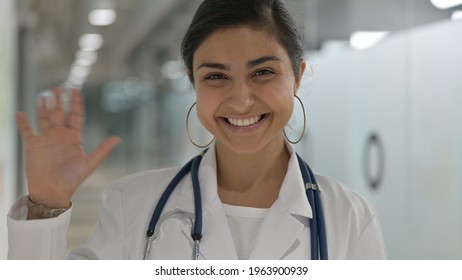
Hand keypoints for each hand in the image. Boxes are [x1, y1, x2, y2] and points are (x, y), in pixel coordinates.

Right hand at [17, 87, 120, 208]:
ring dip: (44, 106)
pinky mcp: (33, 146)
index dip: (75, 103)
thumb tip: (119, 138)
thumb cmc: (72, 179)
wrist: (53, 191)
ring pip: (44, 118)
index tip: (76, 90)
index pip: (75, 116)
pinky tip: (21, 113)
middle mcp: (60, 136)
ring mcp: (46, 140)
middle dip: (59, 100)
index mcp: (74, 138)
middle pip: (59, 113)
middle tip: (59, 87)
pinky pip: (27, 131)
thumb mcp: (89, 163)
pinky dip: (23, 122)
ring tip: (44, 94)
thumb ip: (102, 149)